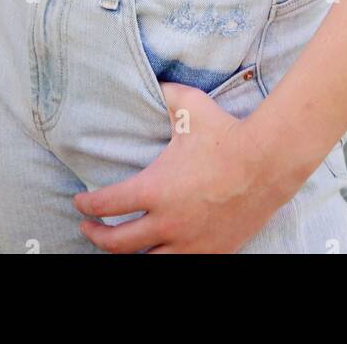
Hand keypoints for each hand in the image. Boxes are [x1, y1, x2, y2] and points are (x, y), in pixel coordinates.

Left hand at [72, 81, 289, 253]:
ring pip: (146, 263)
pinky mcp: (210, 252)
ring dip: (127, 256)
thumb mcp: (189, 105)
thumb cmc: (226, 133)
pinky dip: (161, 260)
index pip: (107, 204)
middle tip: (87, 228)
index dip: (87, 204)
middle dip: (96, 236)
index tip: (79, 201)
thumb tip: (151, 80)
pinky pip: (178, 265)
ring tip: (117, 247)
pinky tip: (156, 253)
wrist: (267, 162)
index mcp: (155, 189)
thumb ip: (164, 94)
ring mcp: (189, 242)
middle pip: (117, 243)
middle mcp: (167, 222)